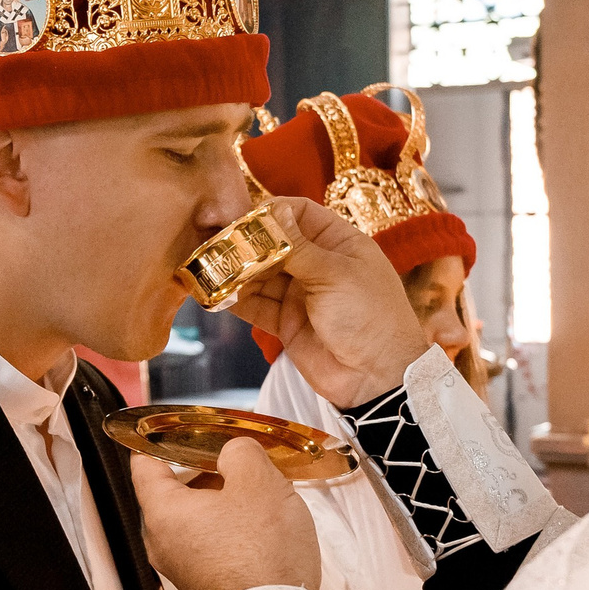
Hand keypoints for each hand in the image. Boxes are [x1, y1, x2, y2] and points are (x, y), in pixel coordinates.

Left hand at [130, 440, 321, 589]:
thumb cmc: (264, 554)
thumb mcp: (258, 480)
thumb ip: (240, 451)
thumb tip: (234, 452)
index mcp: (162, 513)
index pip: (143, 464)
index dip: (160, 441)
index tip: (176, 429)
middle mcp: (163, 544)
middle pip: (172, 492)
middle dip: (203, 471)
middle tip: (233, 458)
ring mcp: (182, 569)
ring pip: (194, 520)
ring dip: (220, 501)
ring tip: (256, 491)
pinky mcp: (205, 585)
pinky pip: (208, 544)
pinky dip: (227, 529)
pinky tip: (260, 525)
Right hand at [230, 198, 427, 407]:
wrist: (376, 378)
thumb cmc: (370, 317)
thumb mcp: (334, 274)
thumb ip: (297, 247)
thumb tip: (272, 211)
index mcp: (340, 243)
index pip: (301, 214)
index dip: (272, 212)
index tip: (243, 216)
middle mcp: (318, 265)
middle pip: (275, 244)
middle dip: (247, 244)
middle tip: (218, 243)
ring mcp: (301, 294)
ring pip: (261, 275)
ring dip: (238, 272)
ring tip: (211, 268)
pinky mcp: (287, 323)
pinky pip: (256, 306)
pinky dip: (236, 300)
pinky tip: (215, 293)